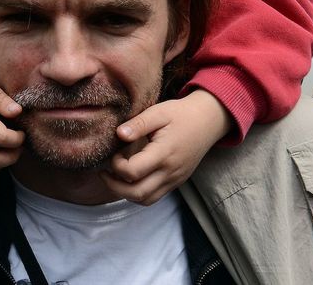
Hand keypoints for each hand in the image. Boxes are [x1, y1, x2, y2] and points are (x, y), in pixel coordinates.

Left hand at [101, 90, 230, 204]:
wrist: (208, 121)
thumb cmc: (181, 114)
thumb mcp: (158, 112)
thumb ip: (138, 124)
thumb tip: (119, 134)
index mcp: (164, 154)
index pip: (133, 172)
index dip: (116, 165)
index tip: (115, 153)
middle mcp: (170, 172)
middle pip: (137, 194)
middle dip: (114, 186)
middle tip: (104, 172)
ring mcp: (174, 180)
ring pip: (145, 200)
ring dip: (125, 193)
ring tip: (114, 177)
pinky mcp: (176, 182)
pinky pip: (154, 197)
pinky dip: (138, 193)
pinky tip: (130, 179)